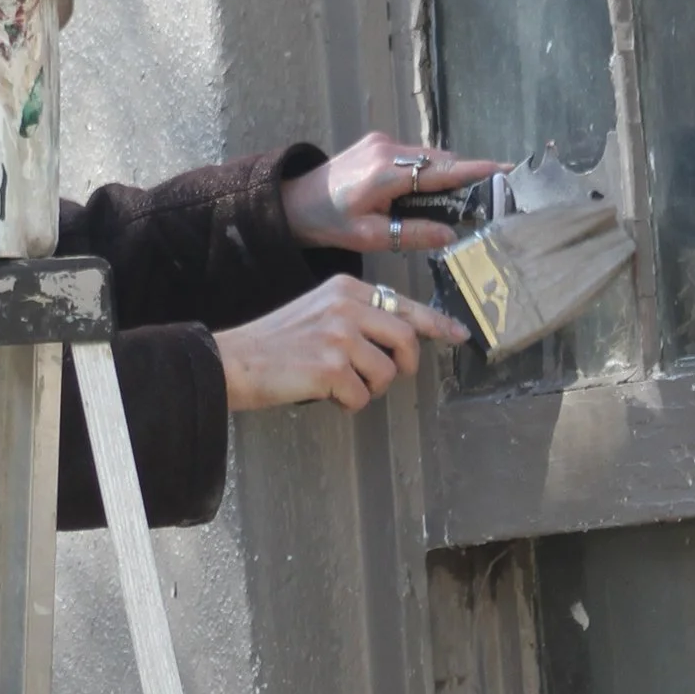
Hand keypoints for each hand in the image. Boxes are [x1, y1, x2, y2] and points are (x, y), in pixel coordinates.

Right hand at [216, 273, 467, 413]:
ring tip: (340, 384)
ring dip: (369, 388)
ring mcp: (340, 336)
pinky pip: (362, 397)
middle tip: (388, 377)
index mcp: (346, 289)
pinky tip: (324, 394)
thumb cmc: (275, 342)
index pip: (403, 304)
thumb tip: (402, 337)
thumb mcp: (319, 311)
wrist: (236, 360)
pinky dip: (347, 404)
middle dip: (404, 365)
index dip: (435, 322)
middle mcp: (346, 307)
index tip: (458, 333)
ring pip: (386, 373)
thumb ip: (358, 317)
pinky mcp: (331, 368)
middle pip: (405, 339)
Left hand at [282, 131, 500, 255]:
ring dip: (446, 173)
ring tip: (464, 198)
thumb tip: (451, 236)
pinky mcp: (378, 142)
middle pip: (440, 160)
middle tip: (490, 196)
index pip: (441, 170)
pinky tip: (432, 191)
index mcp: (384, 173)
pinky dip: (429, 170)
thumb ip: (412, 235)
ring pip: (429, 156)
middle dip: (465, 175)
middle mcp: (386, 148)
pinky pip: (415, 155)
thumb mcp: (370, 237)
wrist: (294, 202)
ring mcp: (381, 141)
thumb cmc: (328, 222)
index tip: (505, 170)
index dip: (476, 171)